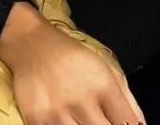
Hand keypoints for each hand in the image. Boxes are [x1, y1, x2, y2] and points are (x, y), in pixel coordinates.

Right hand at [0, 11, 145, 124]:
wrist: (31, 44)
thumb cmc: (72, 56)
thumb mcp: (104, 66)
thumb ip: (126, 97)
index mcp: (103, 86)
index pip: (128, 124)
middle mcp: (82, 101)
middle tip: (100, 121)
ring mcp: (58, 113)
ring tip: (83, 121)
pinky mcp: (37, 120)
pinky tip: (67, 122)